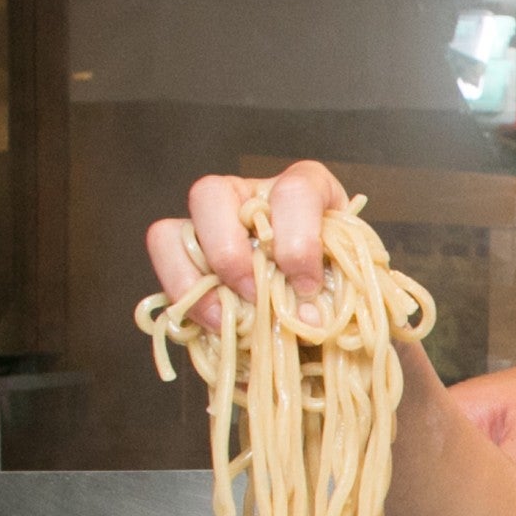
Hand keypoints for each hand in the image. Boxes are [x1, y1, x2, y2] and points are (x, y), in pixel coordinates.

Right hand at [141, 159, 349, 327]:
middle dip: (229, 252)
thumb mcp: (351, 281)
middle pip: (211, 193)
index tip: (308, 288)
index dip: (298, 242)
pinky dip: (184, 299)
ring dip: (193, 279)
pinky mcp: (188, 258)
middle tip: (255, 297)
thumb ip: (336, 293)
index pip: (294, 191)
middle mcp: (248, 197)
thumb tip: (308, 317)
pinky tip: (215, 325)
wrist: (327, 305)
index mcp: (303, 190)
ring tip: (226, 318)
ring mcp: (210, 226)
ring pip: (170, 228)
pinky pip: (163, 269)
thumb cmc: (341, 283)